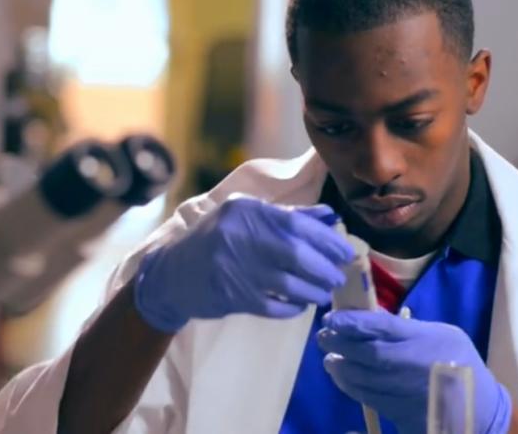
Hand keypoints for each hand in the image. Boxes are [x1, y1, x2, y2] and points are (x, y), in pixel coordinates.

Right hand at [132, 197, 353, 332]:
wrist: (172, 272)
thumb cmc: (216, 240)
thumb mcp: (246, 217)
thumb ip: (288, 216)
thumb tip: (330, 216)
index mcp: (245, 210)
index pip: (296, 224)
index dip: (327, 240)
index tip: (345, 252)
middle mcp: (238, 235)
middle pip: (296, 254)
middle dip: (324, 268)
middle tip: (337, 276)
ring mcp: (233, 267)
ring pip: (288, 284)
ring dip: (313, 291)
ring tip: (322, 292)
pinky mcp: (231, 296)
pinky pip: (274, 306)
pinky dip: (292, 307)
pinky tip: (299, 305)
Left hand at [318, 311, 511, 433]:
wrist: (479, 408)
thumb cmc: (461, 363)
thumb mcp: (443, 333)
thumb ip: (408, 327)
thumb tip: (372, 318)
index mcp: (422, 340)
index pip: (379, 326)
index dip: (350, 321)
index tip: (330, 318)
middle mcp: (409, 364)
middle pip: (364, 352)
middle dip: (338, 343)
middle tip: (323, 336)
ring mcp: (403, 390)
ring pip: (360, 377)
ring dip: (339, 366)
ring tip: (330, 357)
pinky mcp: (398, 411)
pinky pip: (366, 397)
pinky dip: (349, 386)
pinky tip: (341, 377)